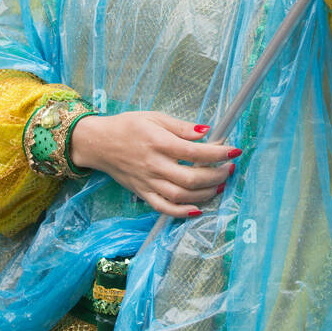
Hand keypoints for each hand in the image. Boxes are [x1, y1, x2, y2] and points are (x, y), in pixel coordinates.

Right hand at [69, 111, 239, 217]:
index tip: (233, 151)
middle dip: (216, 175)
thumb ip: (181, 127)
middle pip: (191, 177)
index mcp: (158, 142)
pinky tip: (197, 209)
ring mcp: (148, 182)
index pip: (194, 151)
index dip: (217, 152)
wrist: (98, 143)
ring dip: (205, 194)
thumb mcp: (154, 117)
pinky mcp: (142, 193)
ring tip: (219, 185)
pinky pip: (164, 208)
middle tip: (229, 169)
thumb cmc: (127, 126)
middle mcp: (154, 165)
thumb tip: (206, 132)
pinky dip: (182, 213)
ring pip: (181, 195)